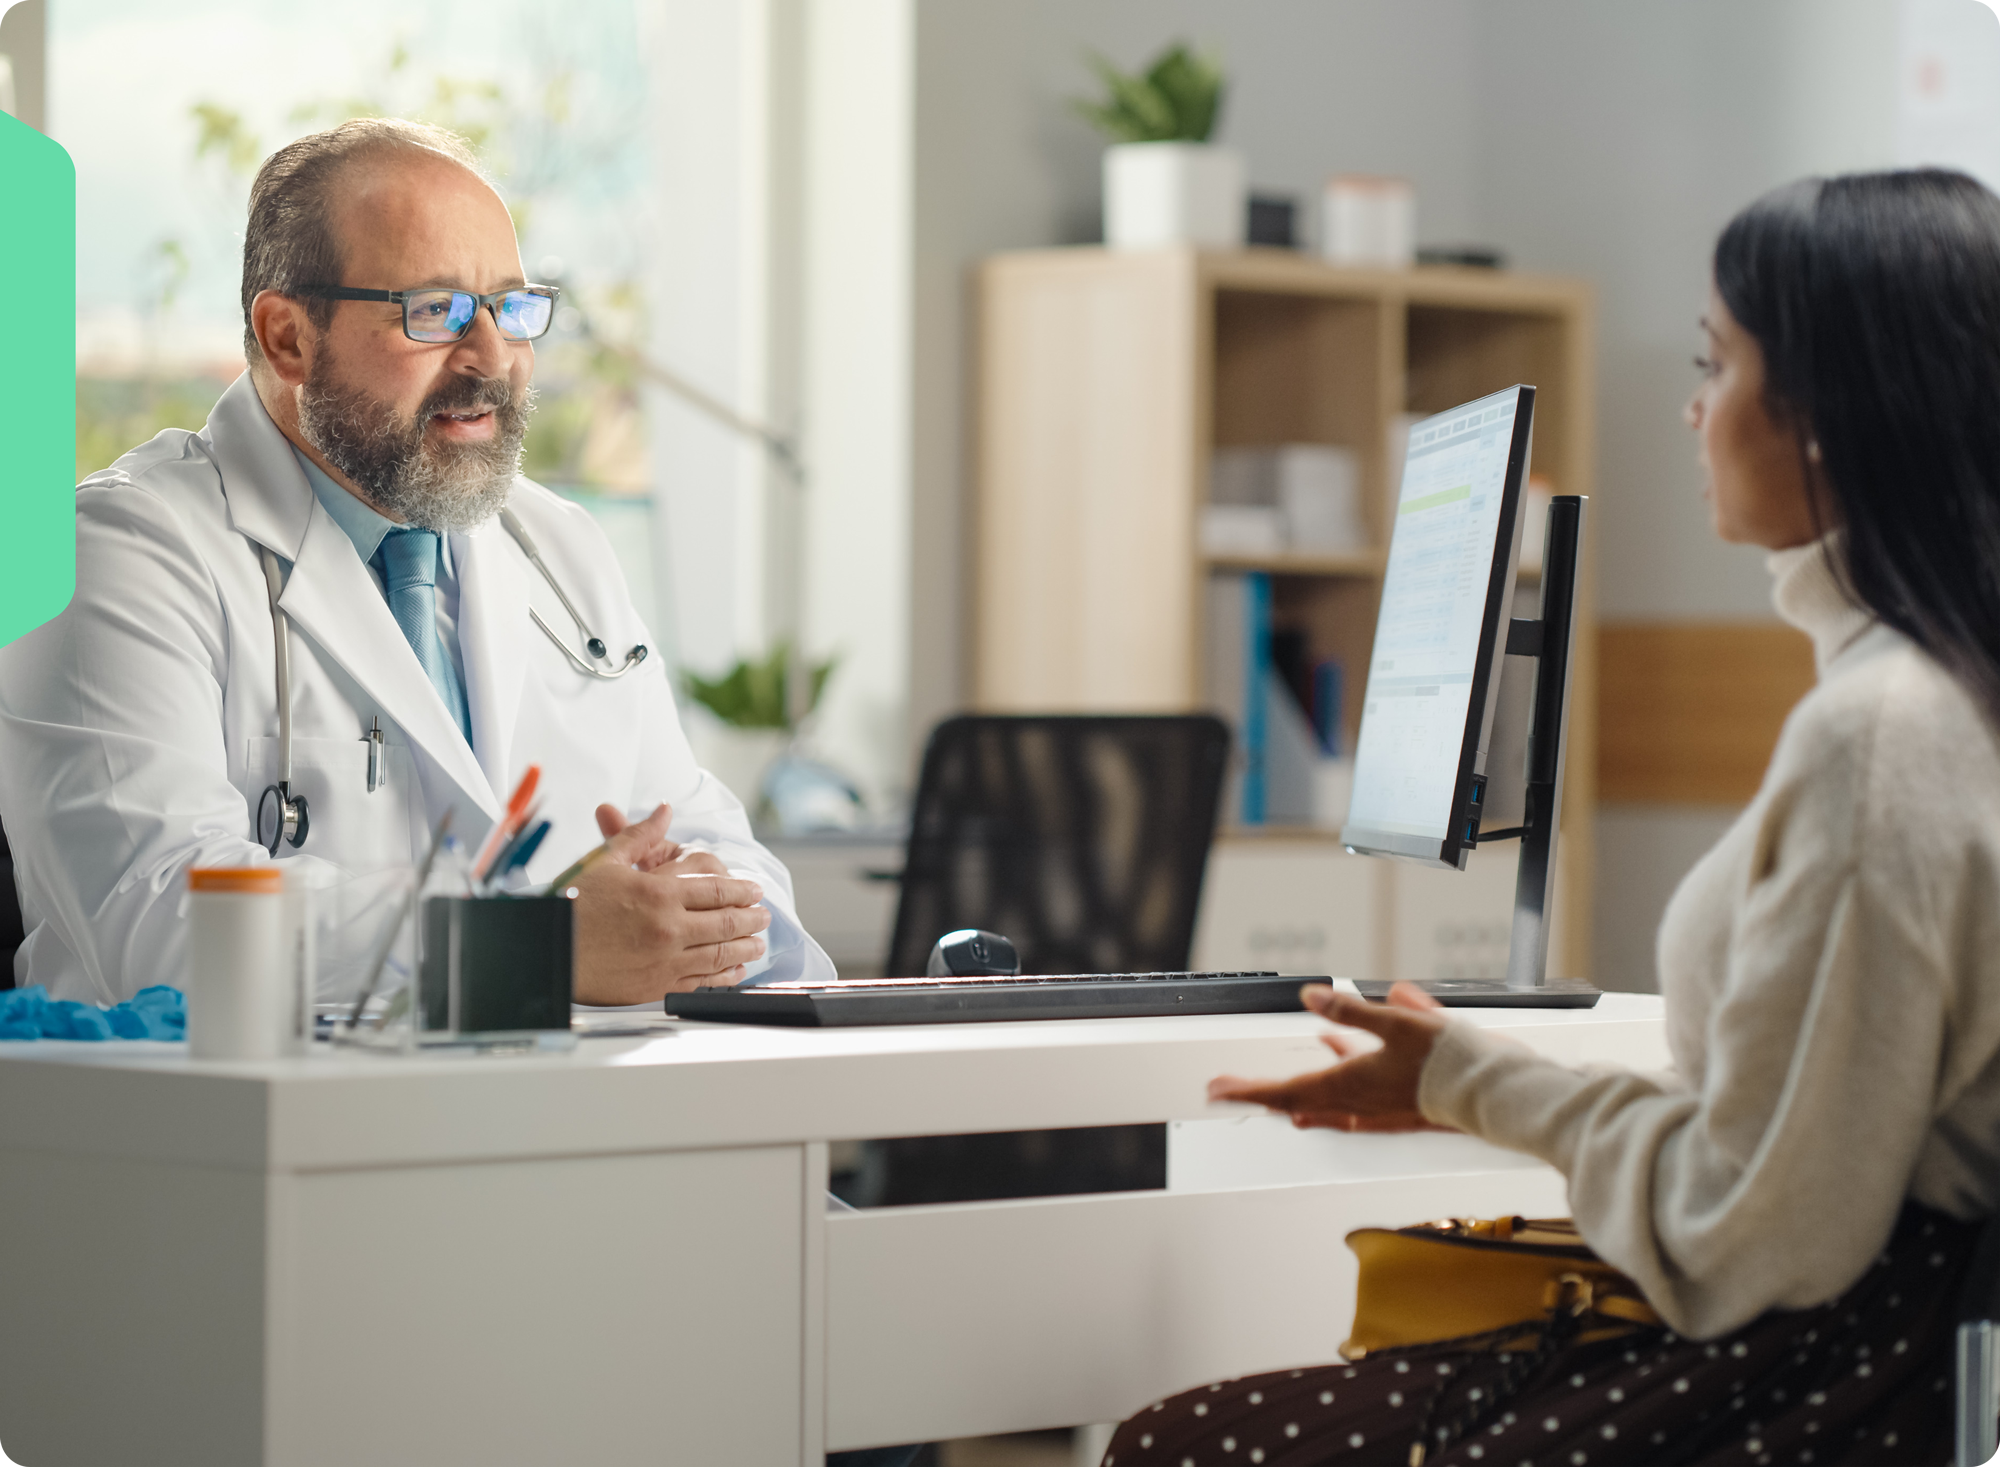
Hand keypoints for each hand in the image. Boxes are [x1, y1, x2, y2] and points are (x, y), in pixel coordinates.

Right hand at [570, 803, 771, 1003]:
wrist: (543, 950)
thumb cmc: (571, 904)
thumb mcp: (605, 861)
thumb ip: (641, 835)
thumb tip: (663, 811)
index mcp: (659, 893)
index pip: (717, 889)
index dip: (742, 890)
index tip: (754, 891)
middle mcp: (668, 928)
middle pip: (726, 922)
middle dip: (751, 918)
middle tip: (763, 915)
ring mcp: (665, 960)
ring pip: (720, 954)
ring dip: (745, 947)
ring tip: (757, 943)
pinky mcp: (655, 985)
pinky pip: (702, 981)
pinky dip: (724, 975)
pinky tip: (734, 970)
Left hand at [1207, 982, 1452, 1132]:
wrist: (1492, 1091)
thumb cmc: (1448, 1062)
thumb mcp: (1395, 1023)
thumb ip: (1350, 1011)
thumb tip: (1311, 995)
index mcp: (1348, 1086)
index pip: (1284, 1091)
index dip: (1248, 1091)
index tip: (1218, 1091)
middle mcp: (1358, 1103)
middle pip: (1297, 1101)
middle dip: (1262, 1095)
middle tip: (1233, 1092)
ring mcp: (1377, 1107)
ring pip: (1324, 1102)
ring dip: (1297, 1094)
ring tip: (1281, 1089)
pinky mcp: (1396, 1104)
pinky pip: (1354, 1098)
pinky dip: (1337, 1081)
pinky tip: (1343, 1055)